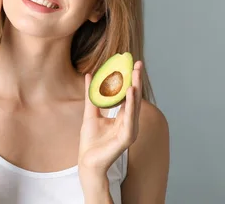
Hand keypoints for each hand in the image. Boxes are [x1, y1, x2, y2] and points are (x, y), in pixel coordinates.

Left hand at [78, 61, 142, 179]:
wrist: (87, 161)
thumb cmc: (90, 141)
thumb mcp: (91, 112)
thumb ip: (92, 95)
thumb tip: (90, 75)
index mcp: (122, 117)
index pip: (129, 95)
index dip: (130, 79)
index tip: (131, 63)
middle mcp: (129, 122)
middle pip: (135, 98)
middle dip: (136, 80)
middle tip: (137, 63)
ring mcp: (130, 130)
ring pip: (135, 106)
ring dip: (136, 89)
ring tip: (135, 74)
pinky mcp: (127, 138)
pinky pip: (130, 119)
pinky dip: (131, 105)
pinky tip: (130, 92)